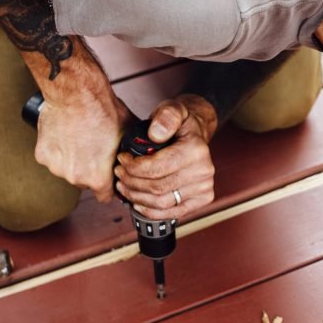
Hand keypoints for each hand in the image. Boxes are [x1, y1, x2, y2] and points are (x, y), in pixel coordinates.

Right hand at [34, 83, 131, 202]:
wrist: (76, 92)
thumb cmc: (103, 110)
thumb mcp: (128, 134)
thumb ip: (132, 152)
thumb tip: (142, 155)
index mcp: (98, 177)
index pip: (105, 197)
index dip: (110, 187)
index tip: (110, 178)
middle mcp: (75, 177)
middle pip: (85, 183)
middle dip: (91, 171)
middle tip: (95, 150)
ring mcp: (56, 166)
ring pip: (67, 170)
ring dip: (73, 160)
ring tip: (81, 138)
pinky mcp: (42, 155)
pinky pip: (53, 157)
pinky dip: (58, 149)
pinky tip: (66, 134)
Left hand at [114, 94, 218, 219]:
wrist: (196, 134)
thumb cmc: (181, 123)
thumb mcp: (172, 109)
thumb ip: (165, 116)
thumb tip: (155, 134)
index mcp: (196, 150)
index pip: (156, 168)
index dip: (132, 167)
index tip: (122, 159)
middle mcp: (204, 172)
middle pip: (157, 187)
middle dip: (131, 182)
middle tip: (119, 173)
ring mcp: (204, 188)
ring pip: (161, 202)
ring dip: (137, 197)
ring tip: (124, 186)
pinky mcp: (201, 199)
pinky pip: (172, 213)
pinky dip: (151, 211)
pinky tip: (138, 202)